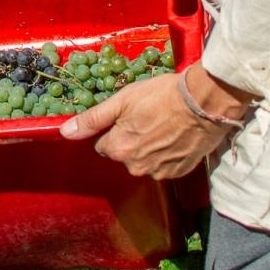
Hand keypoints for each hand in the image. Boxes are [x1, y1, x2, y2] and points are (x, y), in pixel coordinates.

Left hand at [58, 70, 231, 179]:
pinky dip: (167, 154)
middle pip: (124, 154)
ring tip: (164, 126)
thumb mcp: (122, 100)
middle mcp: (136, 167)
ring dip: (149, 147)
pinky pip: (164, 165)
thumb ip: (92, 119)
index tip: (128, 116)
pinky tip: (175, 136)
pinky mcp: (179, 172)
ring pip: (144, 160)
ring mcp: (159, 173)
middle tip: (147, 118)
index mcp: (118, 149)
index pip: (104, 145)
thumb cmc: (161, 96)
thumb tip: (65, 132)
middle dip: (131, 139)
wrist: (204, 103)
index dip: (114, 129)